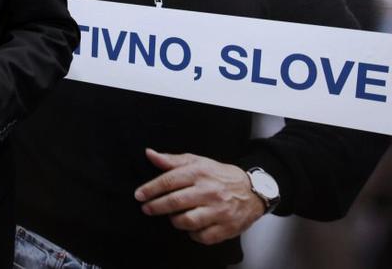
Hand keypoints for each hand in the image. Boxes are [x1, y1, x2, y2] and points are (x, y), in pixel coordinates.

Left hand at [134, 148, 264, 244]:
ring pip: (186, 221)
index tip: (139, 195)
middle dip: (156, 206)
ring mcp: (218, 210)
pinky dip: (192, 234)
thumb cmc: (220, 176)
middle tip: (146, 208)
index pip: (170, 180)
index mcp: (200, 173)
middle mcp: (209, 191)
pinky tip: (191, 227)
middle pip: (175, 202)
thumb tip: (149, 154)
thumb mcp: (198, 162)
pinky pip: (201, 236)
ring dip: (174, 221)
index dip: (151, 189)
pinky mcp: (226, 227)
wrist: (253, 190)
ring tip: (172, 217)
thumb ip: (172, 160)